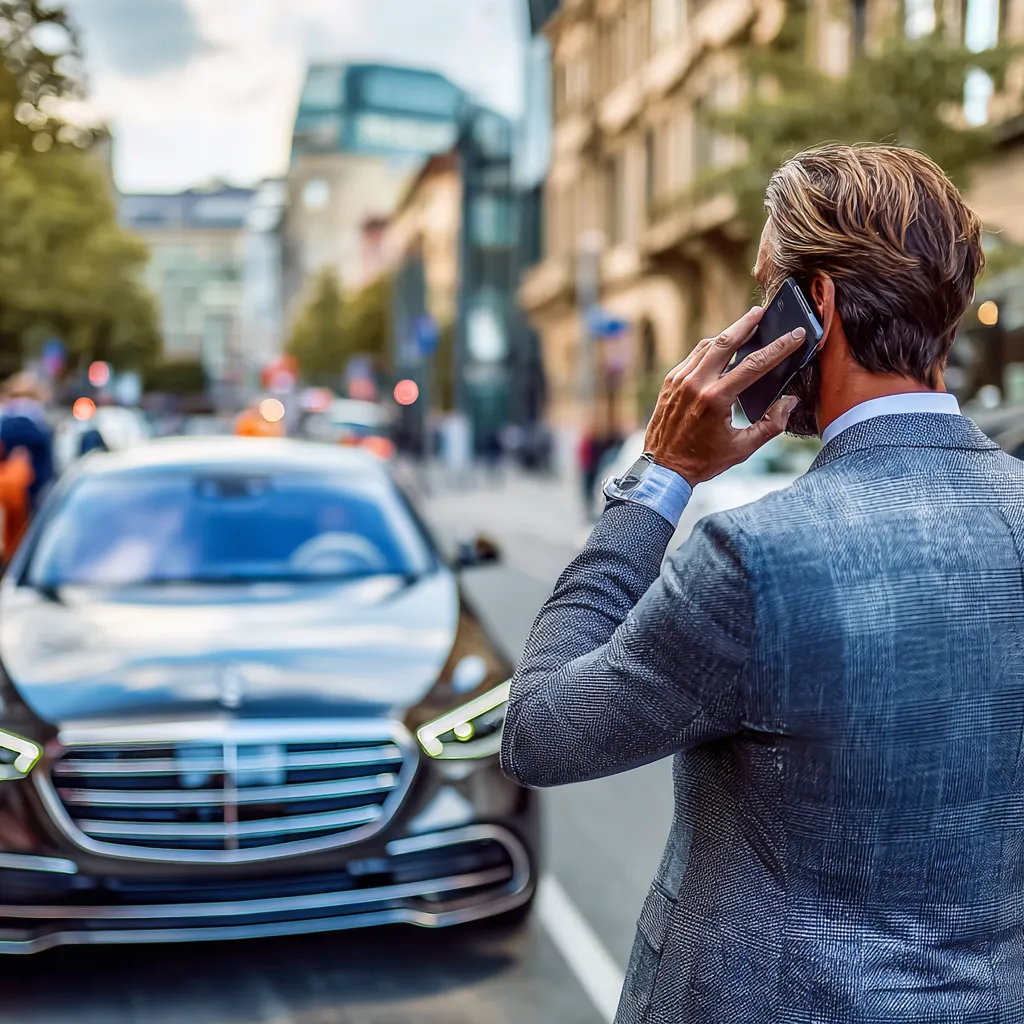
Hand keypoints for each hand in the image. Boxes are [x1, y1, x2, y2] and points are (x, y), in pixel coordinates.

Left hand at [644, 305, 804, 486]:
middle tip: (762, 311)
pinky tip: (721, 345)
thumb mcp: (742, 449)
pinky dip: (710, 348)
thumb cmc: (702, 461)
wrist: (663, 468)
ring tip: (746, 324)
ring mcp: (679, 380)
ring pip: (707, 346)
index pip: (754, 365)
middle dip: (747, 324)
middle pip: (726, 342)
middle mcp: (696, 384)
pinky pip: (693, 357)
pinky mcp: (670, 382)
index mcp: (715, 399)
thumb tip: (790, 402)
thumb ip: (771, 425)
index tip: (795, 335)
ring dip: (728, 333)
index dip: (778, 347)